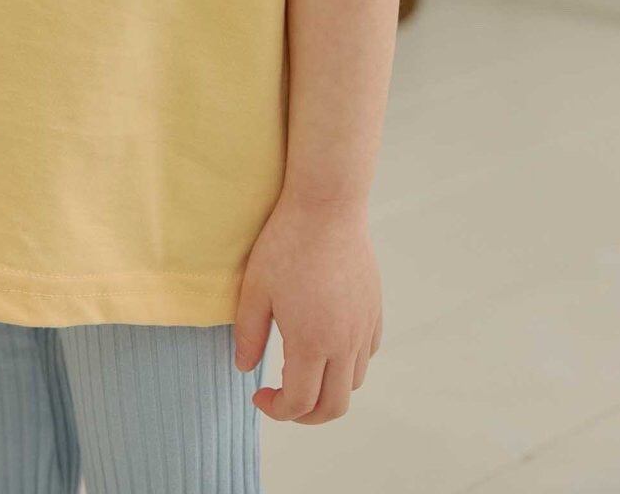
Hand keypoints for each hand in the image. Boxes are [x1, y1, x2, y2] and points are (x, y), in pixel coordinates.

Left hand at [233, 193, 381, 422]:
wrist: (327, 205)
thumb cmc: (287, 242)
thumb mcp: (255, 289)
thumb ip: (249, 335)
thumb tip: (245, 368)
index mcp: (311, 342)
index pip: (299, 403)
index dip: (276, 410)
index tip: (258, 394)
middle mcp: (344, 342)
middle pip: (334, 407)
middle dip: (305, 415)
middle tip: (282, 400)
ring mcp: (363, 326)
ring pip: (353, 383)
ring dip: (328, 390)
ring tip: (302, 371)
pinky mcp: (373, 309)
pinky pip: (366, 354)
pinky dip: (348, 365)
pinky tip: (326, 345)